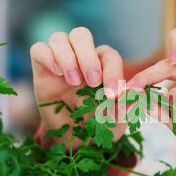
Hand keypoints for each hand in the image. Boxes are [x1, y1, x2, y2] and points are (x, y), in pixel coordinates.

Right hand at [30, 27, 126, 142]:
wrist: (73, 140)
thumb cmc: (98, 125)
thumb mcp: (116, 120)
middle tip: (92, 82)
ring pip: (59, 38)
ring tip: (74, 82)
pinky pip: (38, 49)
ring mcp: (60, 61)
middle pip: (81, 35)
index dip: (113, 71)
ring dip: (67, 57)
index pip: (109, 55)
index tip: (113, 94)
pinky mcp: (42, 69)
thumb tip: (137, 93)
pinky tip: (56, 74)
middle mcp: (81, 57)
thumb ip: (126, 106)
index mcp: (103, 65)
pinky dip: (47, 57)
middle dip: (88, 56)